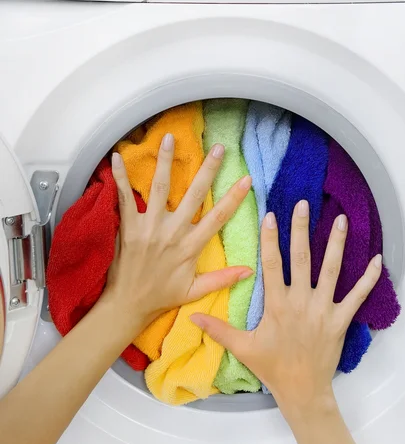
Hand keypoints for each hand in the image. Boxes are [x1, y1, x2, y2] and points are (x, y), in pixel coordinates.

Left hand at [102, 134, 252, 331]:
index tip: (246, 179)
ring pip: (159, 188)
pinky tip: (116, 157)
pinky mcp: (128, 227)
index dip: (234, 197)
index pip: (218, 217)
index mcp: (190, 247)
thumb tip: (250, 270)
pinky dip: (119, 178)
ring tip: (169, 139)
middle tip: (219, 148)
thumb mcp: (195, 290)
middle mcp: (172, 233)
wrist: (128, 304)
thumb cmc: (162, 296)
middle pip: (193, 195)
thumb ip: (222, 278)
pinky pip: (124, 198)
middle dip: (208, 170)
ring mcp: (149, 227)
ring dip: (165, 162)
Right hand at [192, 199, 381, 416]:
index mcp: (277, 304)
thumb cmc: (273, 368)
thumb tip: (192, 316)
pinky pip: (358, 296)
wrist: (303, 391)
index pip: (272, 264)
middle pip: (301, 258)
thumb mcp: (242, 347)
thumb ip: (218, 328)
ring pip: (331, 270)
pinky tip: (378, 259)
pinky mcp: (341, 320)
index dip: (270, 238)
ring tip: (341, 220)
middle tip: (303, 205)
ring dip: (336, 243)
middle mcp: (301, 301)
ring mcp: (323, 309)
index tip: (270, 216)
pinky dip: (369, 278)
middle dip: (301, 229)